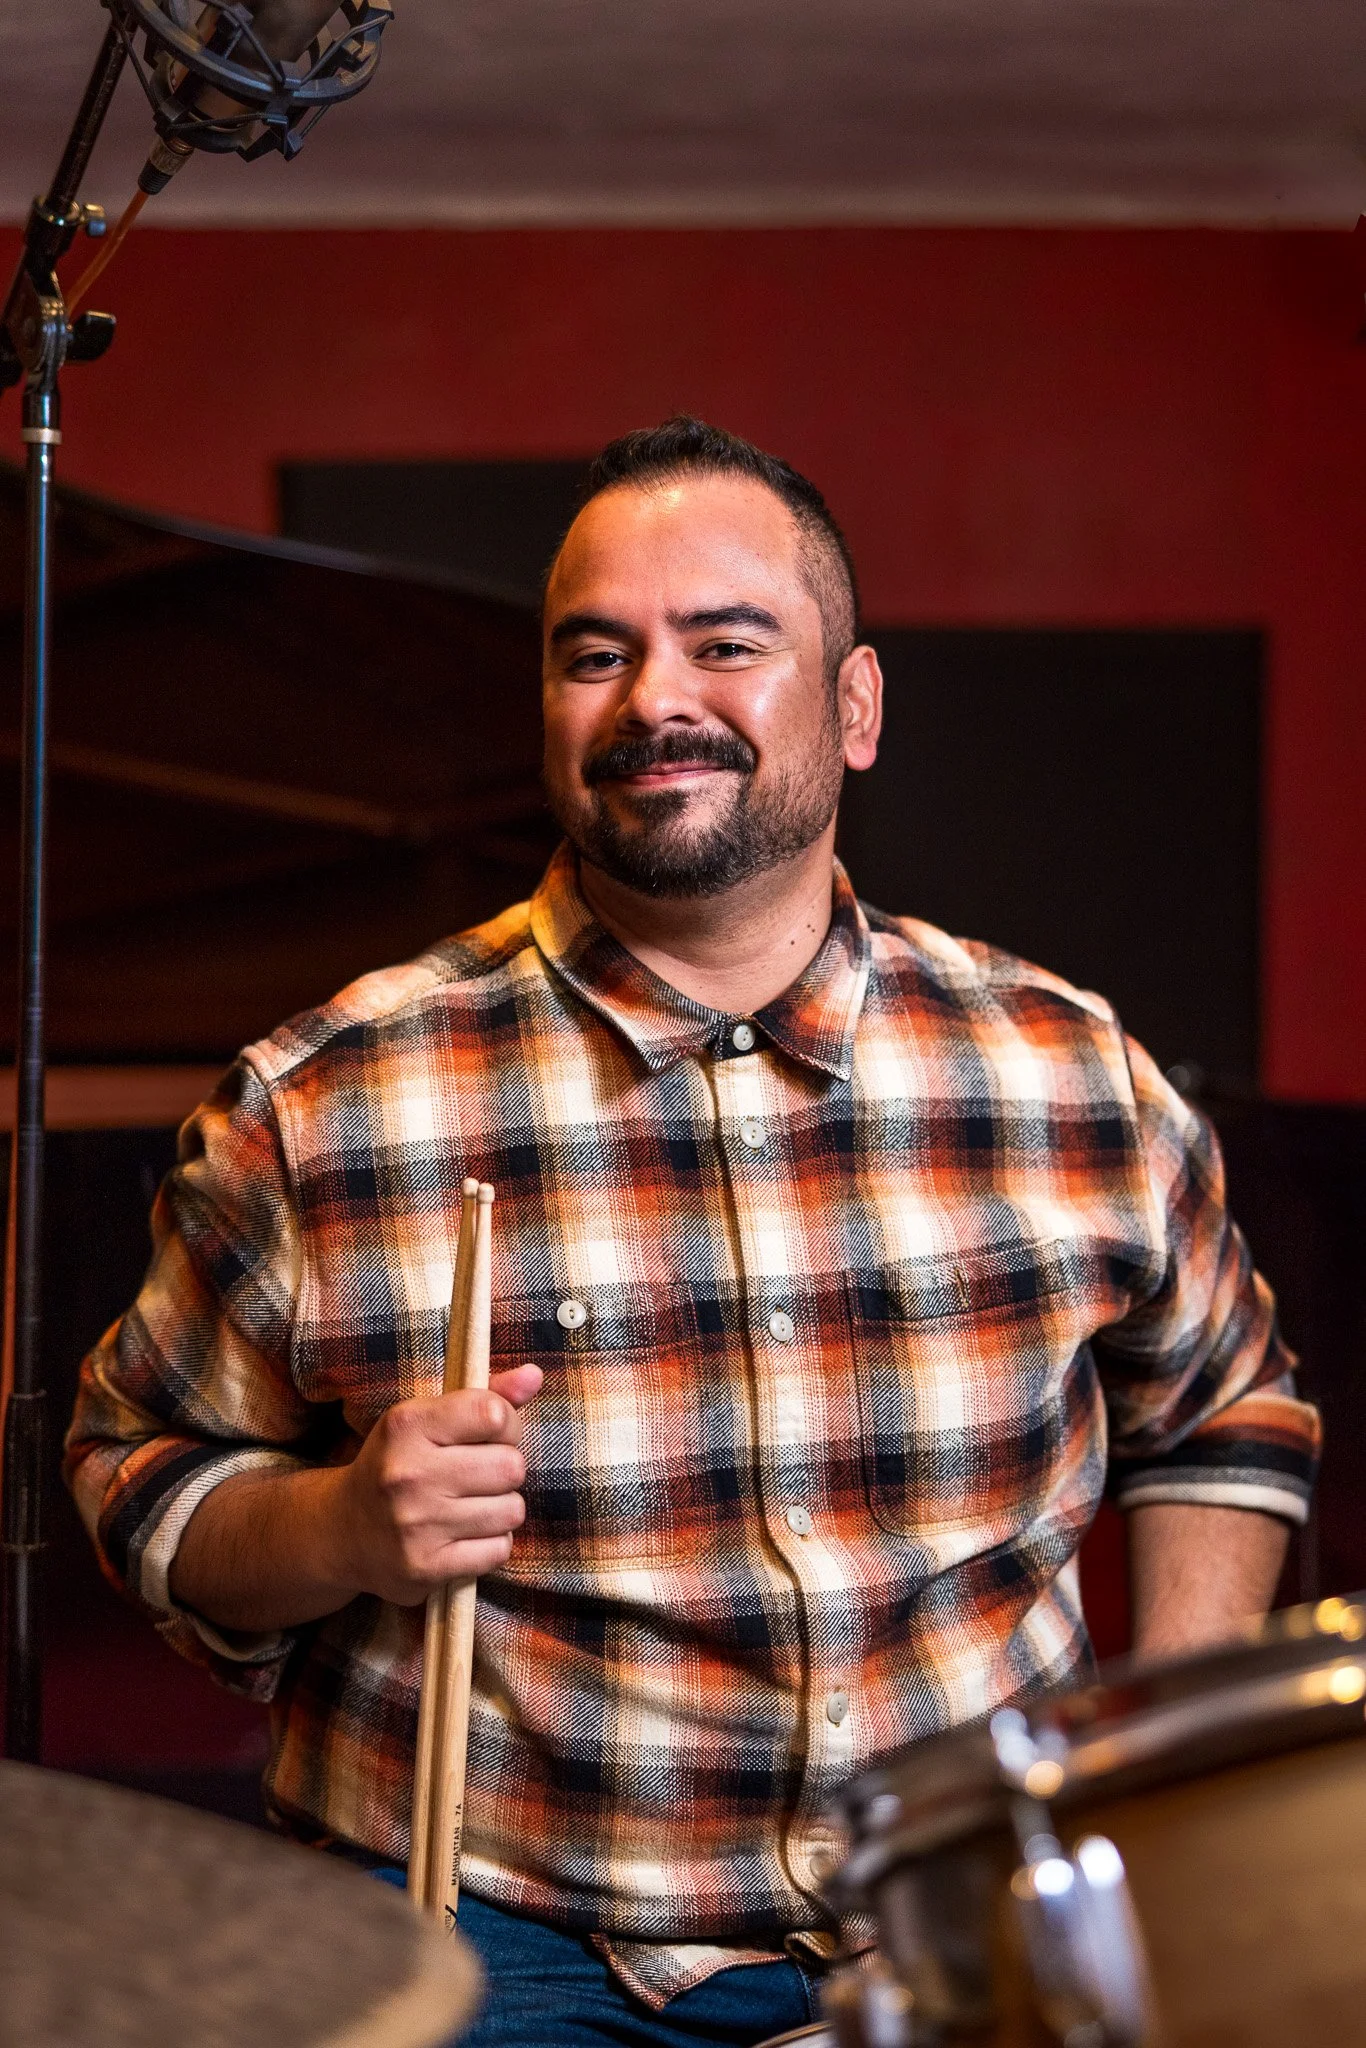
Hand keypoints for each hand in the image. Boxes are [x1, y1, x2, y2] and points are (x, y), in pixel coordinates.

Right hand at [331, 1365, 541, 1605]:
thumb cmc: (400, 1464)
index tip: (491, 1435)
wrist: (342, 1530)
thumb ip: (485, 1396)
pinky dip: (492, 1542)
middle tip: (480, 1475)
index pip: (494, 1414)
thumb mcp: (428, 1421)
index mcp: (407, 1425)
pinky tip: (464, 1534)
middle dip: (506, 1469)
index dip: (507, 1424)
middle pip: (511, 1466)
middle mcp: (407, 1474)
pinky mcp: (425, 1568)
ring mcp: (415, 1525)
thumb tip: (534, 1375)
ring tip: (472, 1505)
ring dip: (502, 1508)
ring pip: (511, 1510)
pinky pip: (498, 1550)